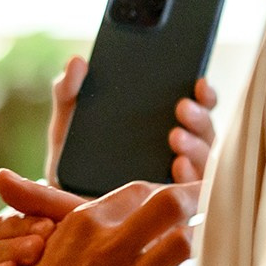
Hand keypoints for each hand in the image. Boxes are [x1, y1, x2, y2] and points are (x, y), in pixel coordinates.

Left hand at [45, 57, 221, 185]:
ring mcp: (174, 177)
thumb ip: (69, 90)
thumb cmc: (73, 157)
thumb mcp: (69, 121)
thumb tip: (77, 61)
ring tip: (175, 138)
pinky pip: (189, 193)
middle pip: (204, 131)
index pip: (195, 105)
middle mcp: (176, 148)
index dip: (204, 93)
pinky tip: (176, 166)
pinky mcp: (168, 204)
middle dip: (199, 117)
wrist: (61, 201)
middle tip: (182, 108)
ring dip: (195, 147)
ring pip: (202, 160)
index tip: (198, 82)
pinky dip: (187, 178)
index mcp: (161, 122)